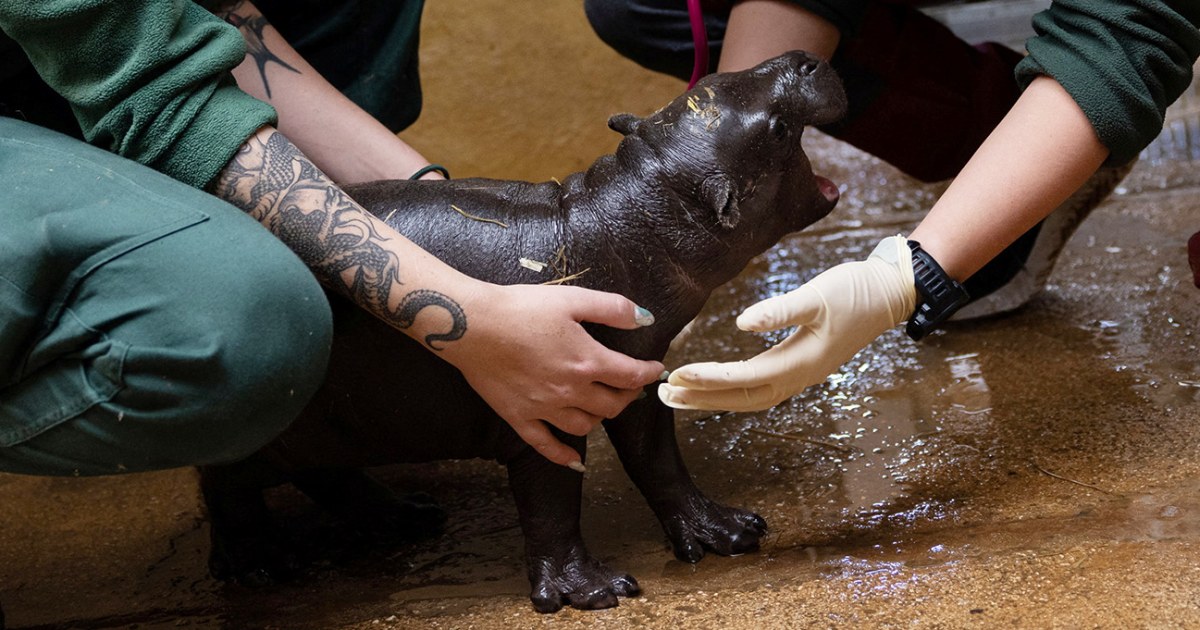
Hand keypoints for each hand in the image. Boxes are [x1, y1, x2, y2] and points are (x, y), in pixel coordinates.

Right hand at [447, 283, 665, 470]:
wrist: (472, 325)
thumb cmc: (521, 308)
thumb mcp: (572, 299)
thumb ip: (612, 308)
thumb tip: (644, 318)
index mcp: (588, 361)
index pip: (630, 375)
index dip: (647, 372)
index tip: (653, 369)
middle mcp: (571, 391)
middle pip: (611, 405)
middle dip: (627, 396)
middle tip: (628, 386)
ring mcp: (544, 409)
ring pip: (584, 427)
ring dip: (600, 419)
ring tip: (601, 407)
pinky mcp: (519, 418)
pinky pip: (545, 445)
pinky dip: (563, 455)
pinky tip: (574, 460)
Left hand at [658, 235, 915, 411]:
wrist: (890, 292)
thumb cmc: (856, 291)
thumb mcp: (818, 295)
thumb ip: (781, 311)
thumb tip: (742, 323)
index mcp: (801, 361)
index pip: (744, 377)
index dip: (709, 379)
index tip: (677, 374)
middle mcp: (799, 375)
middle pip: (742, 397)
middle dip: (702, 398)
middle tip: (662, 395)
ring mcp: (802, 373)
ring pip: (750, 395)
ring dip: (713, 397)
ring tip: (679, 395)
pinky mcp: (802, 364)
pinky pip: (760, 386)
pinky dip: (733, 389)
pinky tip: (715, 385)